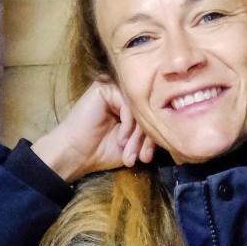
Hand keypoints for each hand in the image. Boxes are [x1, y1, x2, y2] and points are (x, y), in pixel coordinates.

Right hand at [31, 82, 154, 181]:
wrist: (76, 154)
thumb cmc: (101, 151)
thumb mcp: (133, 145)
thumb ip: (149, 135)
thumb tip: (169, 132)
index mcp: (131, 105)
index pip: (152, 116)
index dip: (153, 138)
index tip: (146, 158)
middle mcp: (124, 94)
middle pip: (148, 111)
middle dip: (146, 139)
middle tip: (141, 157)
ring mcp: (115, 89)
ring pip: (139, 109)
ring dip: (137, 135)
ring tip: (129, 153)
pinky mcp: (105, 87)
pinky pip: (128, 104)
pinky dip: (128, 124)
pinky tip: (120, 139)